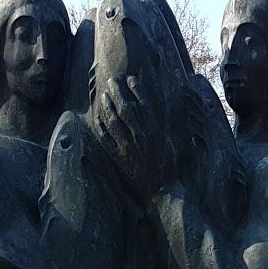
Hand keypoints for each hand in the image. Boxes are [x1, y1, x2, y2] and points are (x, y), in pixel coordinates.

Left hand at [94, 75, 176, 202]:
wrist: (161, 190)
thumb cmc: (168, 166)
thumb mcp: (169, 142)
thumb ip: (161, 125)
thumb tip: (152, 109)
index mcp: (155, 132)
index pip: (143, 104)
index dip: (136, 90)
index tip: (130, 79)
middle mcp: (140, 137)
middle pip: (126, 109)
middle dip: (118, 93)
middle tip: (112, 81)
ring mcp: (127, 147)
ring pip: (114, 121)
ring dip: (108, 106)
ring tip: (104, 95)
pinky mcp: (119, 157)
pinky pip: (106, 138)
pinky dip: (101, 125)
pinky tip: (98, 116)